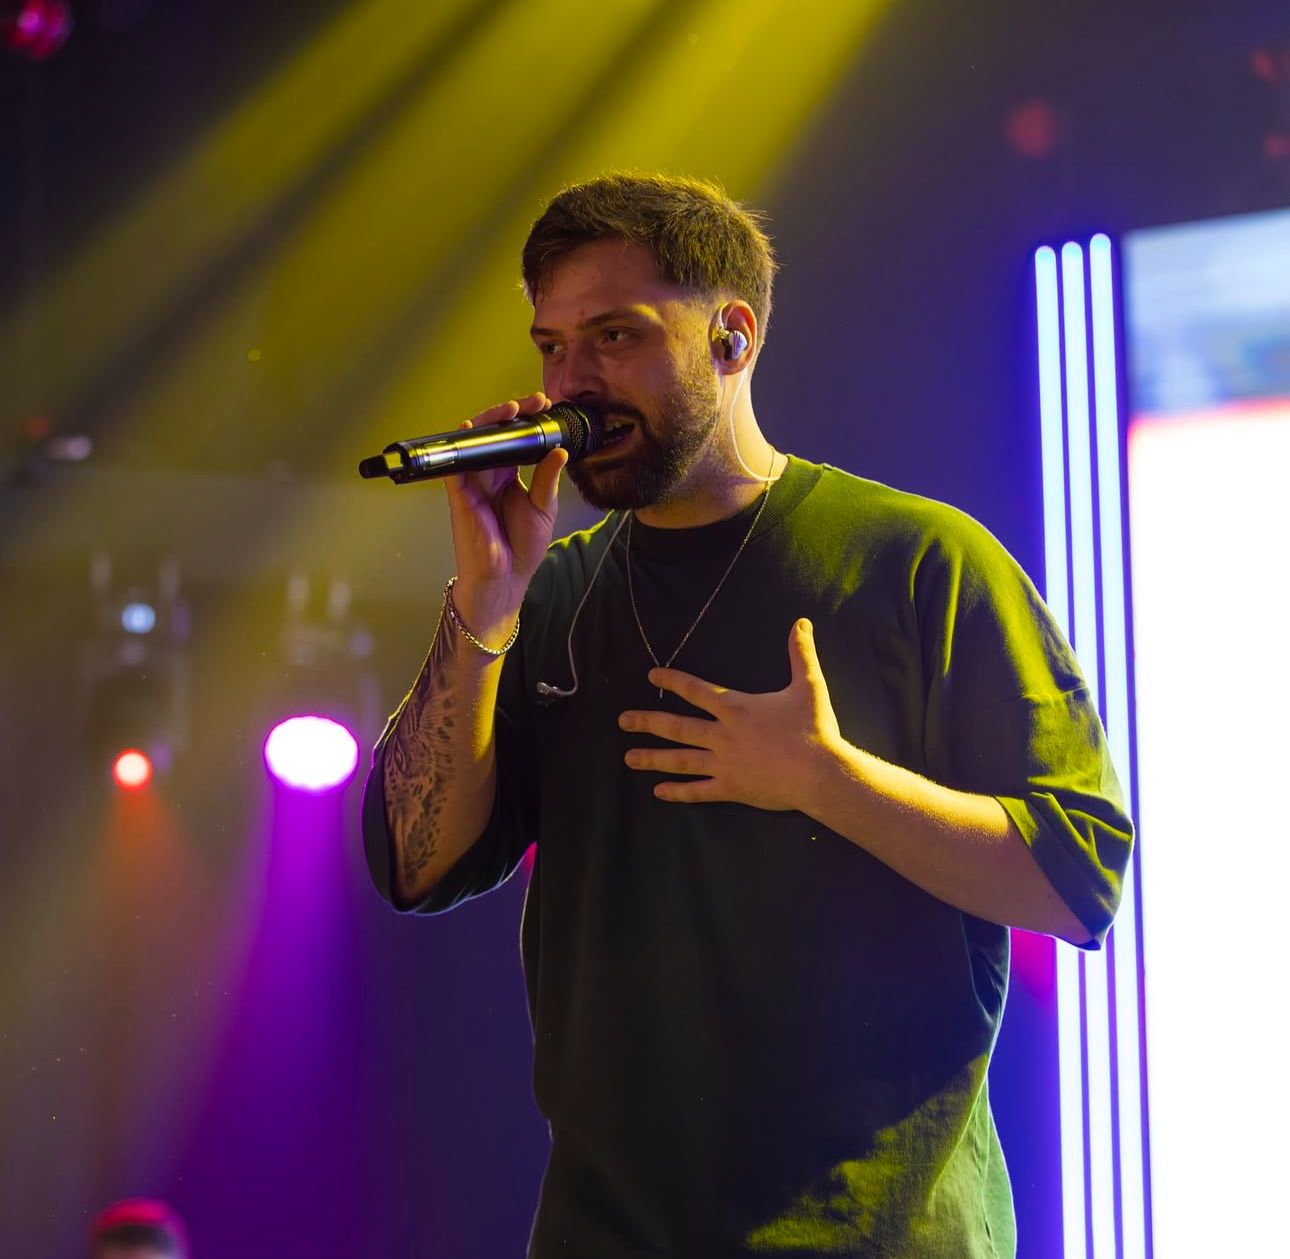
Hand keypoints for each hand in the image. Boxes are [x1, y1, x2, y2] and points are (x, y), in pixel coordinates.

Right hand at [444, 392, 567, 636]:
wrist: (505, 580)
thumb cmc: (521, 548)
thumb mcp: (543, 509)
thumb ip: (547, 478)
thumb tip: (559, 451)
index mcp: (509, 477)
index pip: (515, 441)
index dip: (526, 422)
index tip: (544, 407)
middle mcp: (489, 476)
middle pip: (494, 435)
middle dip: (510, 414)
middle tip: (532, 403)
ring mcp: (473, 484)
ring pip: (475, 443)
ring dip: (489, 423)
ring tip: (510, 410)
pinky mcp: (460, 495)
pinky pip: (455, 465)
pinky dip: (461, 446)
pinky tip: (470, 430)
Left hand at [618, 619, 843, 808]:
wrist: (819, 773)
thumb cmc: (814, 728)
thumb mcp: (809, 685)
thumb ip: (800, 653)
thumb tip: (801, 622)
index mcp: (735, 708)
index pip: (695, 690)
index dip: (672, 681)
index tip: (651, 676)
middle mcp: (722, 735)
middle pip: (676, 726)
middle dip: (646, 722)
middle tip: (622, 720)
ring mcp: (724, 763)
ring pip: (680, 760)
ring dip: (652, 758)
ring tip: (628, 757)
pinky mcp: (731, 787)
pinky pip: (698, 791)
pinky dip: (678, 791)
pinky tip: (659, 791)